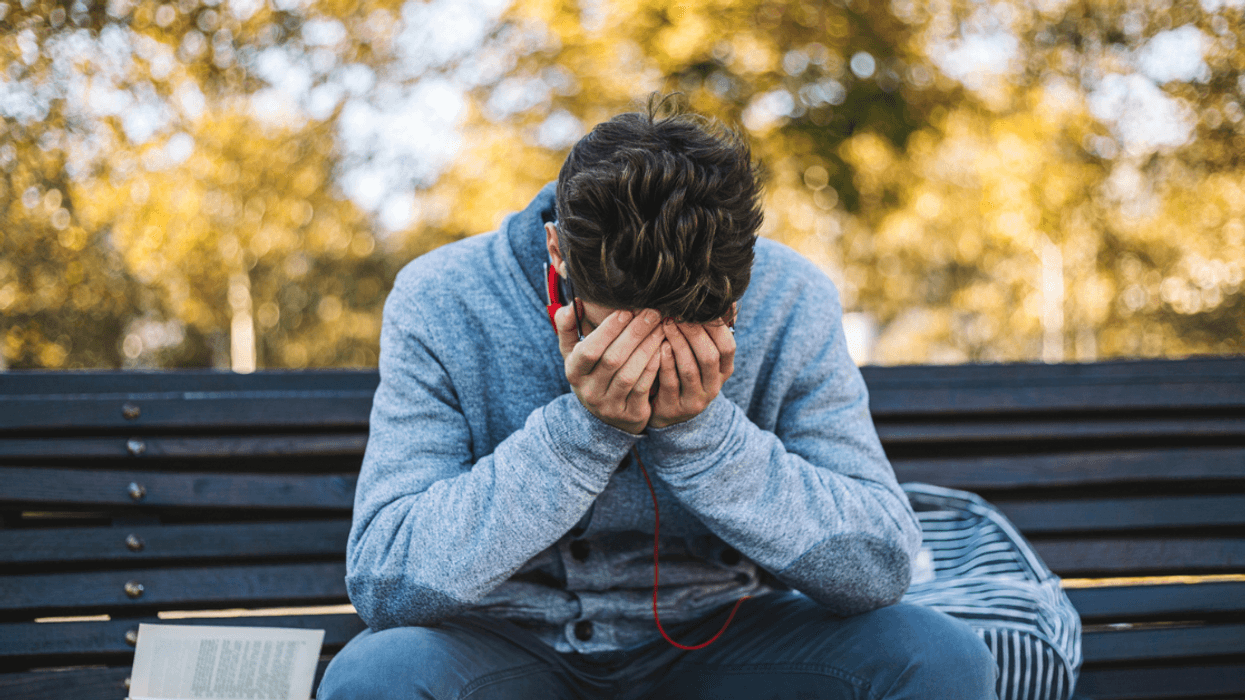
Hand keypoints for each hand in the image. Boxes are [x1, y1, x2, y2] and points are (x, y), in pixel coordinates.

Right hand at [556, 303, 664, 434]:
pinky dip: (654, 367)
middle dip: (635, 333)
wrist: (603, 415)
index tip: (626, 310)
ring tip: (661, 327)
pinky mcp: (631, 415)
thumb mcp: (573, 353)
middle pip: (613, 360)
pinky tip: (664, 348)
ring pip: (630, 374)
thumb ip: (567, 327)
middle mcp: (589, 392)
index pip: (589, 350)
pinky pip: (644, 388)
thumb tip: (573, 304)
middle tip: (652, 313)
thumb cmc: (591, 372)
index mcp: (574, 372)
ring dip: (647, 348)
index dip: (608, 330)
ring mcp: (610, 406)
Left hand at [648, 304, 736, 428]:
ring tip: (665, 324)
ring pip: (689, 369)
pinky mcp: (674, 408)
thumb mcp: (699, 355)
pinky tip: (658, 346)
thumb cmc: (683, 372)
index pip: (727, 346)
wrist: (669, 413)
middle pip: (709, 357)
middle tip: (676, 313)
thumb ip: (709, 332)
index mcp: (723, 371)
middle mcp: (713, 387)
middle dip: (693, 332)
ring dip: (678, 343)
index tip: (697, 307)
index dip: (715, 326)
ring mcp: (694, 400)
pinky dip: (664, 362)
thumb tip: (725, 301)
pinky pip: (670, 383)